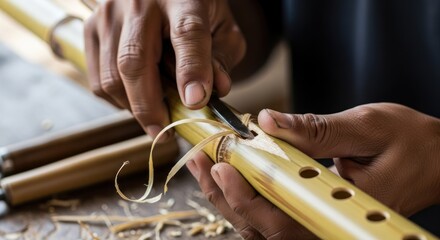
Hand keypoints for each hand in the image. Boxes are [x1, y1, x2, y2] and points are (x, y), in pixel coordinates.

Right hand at [84, 0, 244, 137]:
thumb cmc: (194, 10)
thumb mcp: (221, 27)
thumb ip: (222, 57)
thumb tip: (216, 90)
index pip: (186, 33)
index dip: (191, 71)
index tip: (195, 103)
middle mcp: (139, 3)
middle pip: (134, 61)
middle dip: (149, 106)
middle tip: (165, 132)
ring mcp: (109, 15)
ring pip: (111, 75)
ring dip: (133, 107)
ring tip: (155, 117)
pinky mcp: (90, 29)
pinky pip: (98, 79)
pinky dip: (117, 100)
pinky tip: (137, 100)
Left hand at [187, 103, 439, 238]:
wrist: (434, 159)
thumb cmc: (411, 144)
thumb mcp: (368, 126)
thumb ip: (317, 129)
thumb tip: (266, 123)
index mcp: (345, 208)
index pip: (286, 217)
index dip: (248, 196)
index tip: (222, 167)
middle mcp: (328, 227)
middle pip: (264, 228)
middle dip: (226, 195)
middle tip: (201, 161)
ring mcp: (320, 226)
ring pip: (263, 227)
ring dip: (228, 197)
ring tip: (204, 165)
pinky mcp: (314, 217)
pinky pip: (272, 217)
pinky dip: (246, 197)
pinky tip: (230, 175)